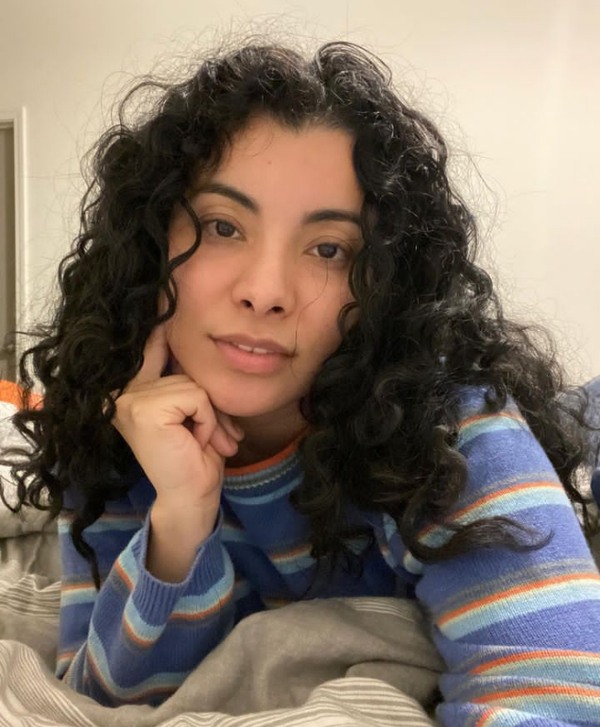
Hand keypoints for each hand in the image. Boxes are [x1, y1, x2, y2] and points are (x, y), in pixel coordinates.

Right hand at [111, 325, 242, 580]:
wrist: (191, 496)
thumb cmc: (195, 457)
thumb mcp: (192, 411)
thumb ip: (186, 380)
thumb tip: (194, 341)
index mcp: (132, 389)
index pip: (149, 344)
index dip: (159, 317)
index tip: (163, 288)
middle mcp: (124, 391)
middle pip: (185, 368)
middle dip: (210, 402)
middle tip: (218, 435)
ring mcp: (130, 399)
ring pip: (194, 384)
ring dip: (211, 416)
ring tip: (203, 441)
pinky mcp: (144, 408)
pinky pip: (196, 397)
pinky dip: (208, 420)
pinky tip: (196, 442)